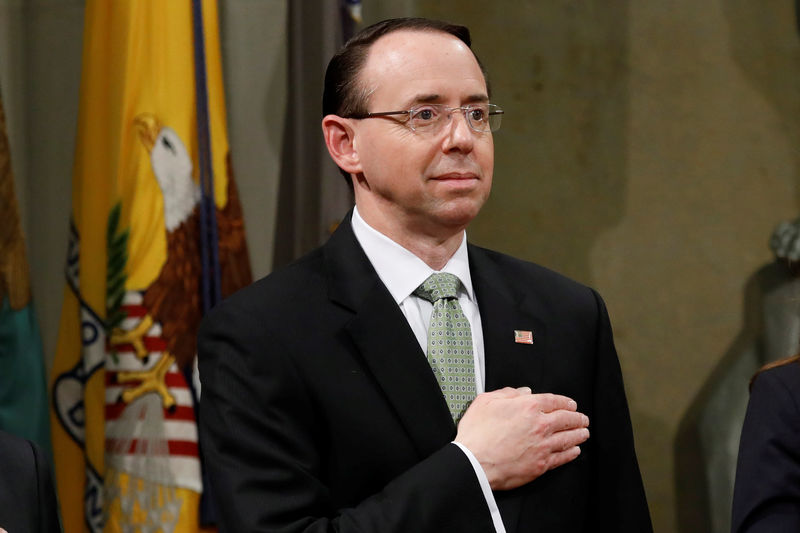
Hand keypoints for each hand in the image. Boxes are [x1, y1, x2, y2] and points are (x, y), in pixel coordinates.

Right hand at [455, 387, 589, 489]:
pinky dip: (571, 453)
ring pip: (568, 438)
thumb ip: (507, 393)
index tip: (571, 404)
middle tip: (583, 418)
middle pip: (566, 419)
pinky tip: (575, 451)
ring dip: (579, 434)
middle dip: (577, 418)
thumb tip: (522, 392)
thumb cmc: (477, 434)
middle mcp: (539, 425)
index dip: (565, 402)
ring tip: (584, 433)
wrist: (474, 463)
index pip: (554, 401)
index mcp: (528, 407)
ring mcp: (542, 446)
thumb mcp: (486, 402)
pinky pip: (562, 457)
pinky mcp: (541, 465)